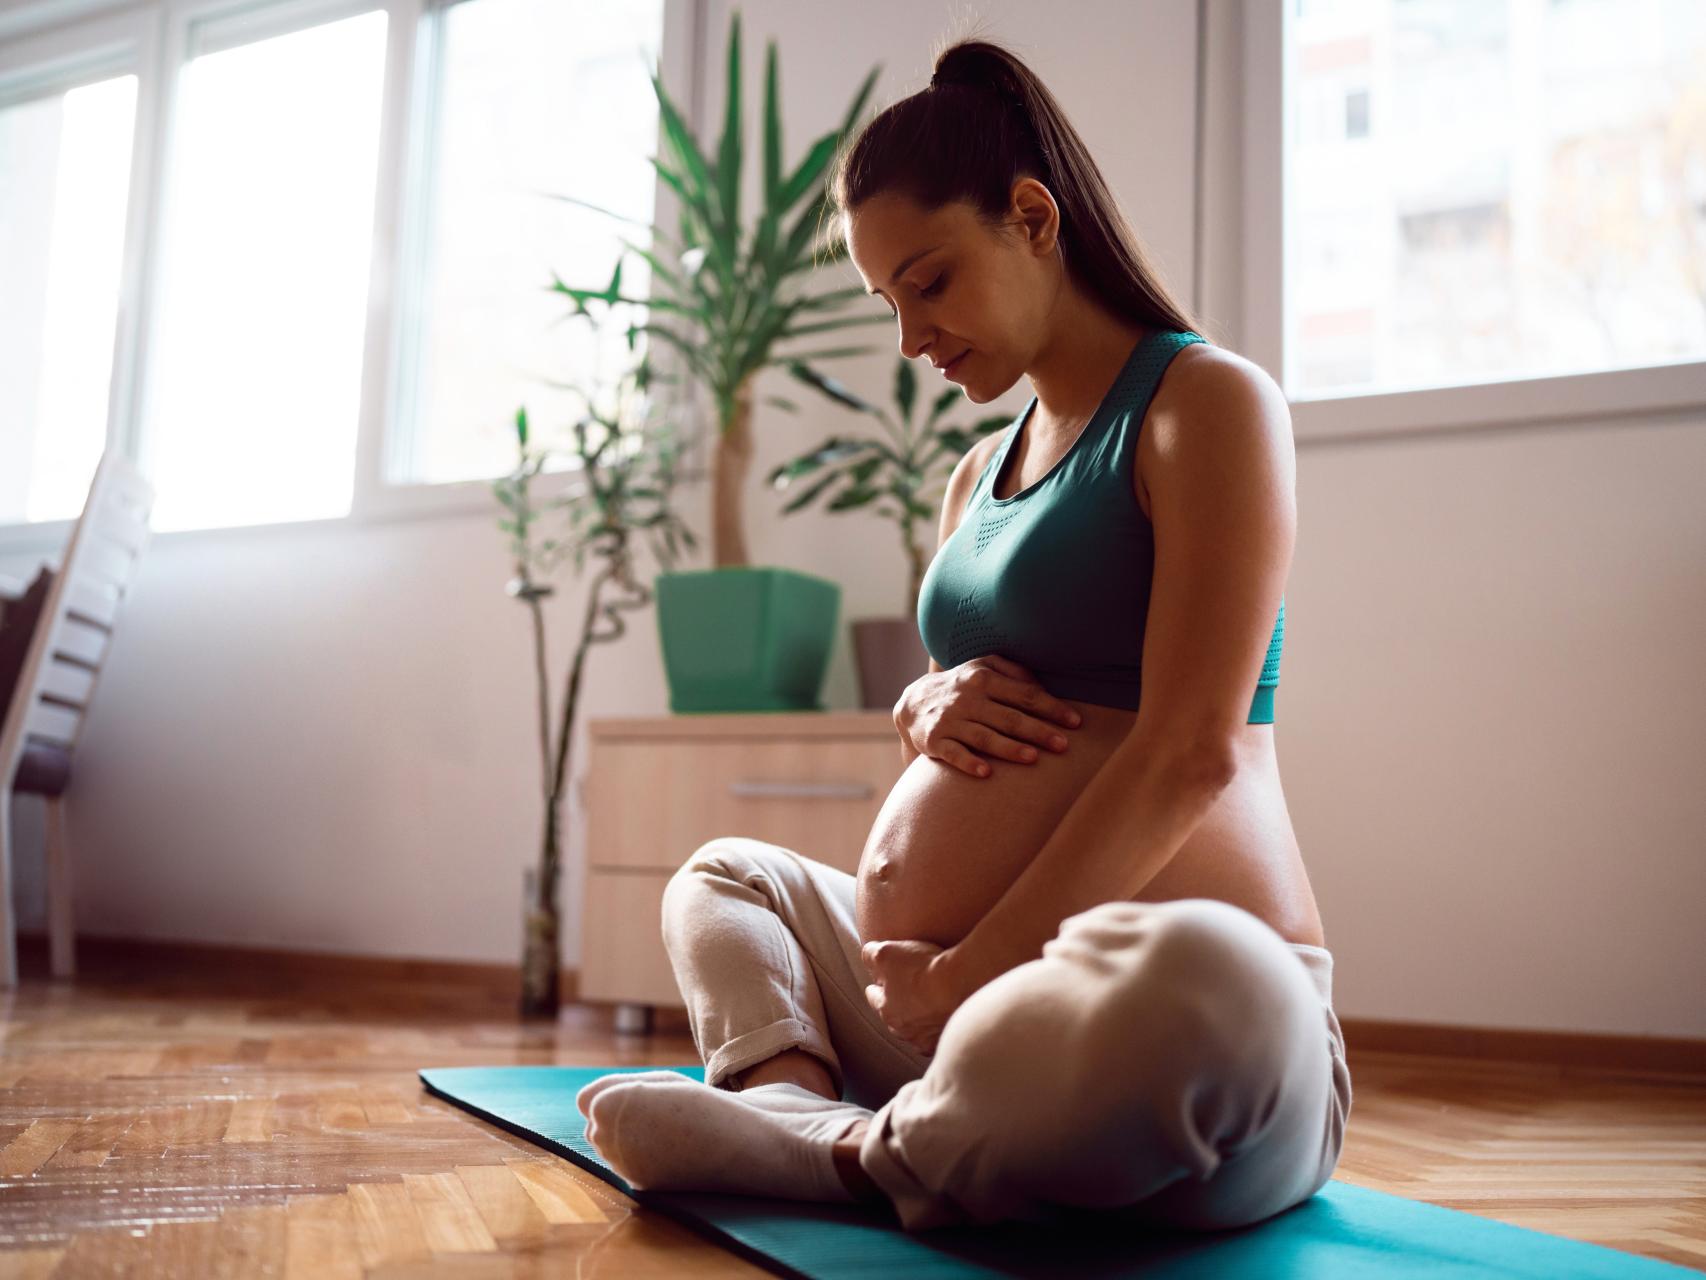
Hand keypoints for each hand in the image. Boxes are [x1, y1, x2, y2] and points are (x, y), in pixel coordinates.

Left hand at [861, 938, 966, 1056]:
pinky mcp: (949, 1040)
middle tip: (905, 993)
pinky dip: (940, 1029)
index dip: (877, 986)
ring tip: (928, 1007)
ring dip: (919, 1019)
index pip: (874, 997)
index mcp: (886, 1009)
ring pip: (917, 1031)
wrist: (962, 984)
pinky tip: (946, 1019)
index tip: (879, 982)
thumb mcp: (886, 953)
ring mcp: (927, 1039)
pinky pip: (939, 1037)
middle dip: (897, 1005)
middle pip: (895, 1017)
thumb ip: (871, 955)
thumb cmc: (923, 968)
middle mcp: (904, 1030)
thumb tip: (867, 955)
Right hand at [894, 655, 1082, 778]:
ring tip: (1033, 758)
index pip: (1025, 694)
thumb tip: (1043, 686)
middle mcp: (967, 698)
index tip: (1075, 722)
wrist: (912, 704)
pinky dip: (969, 763)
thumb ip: (1013, 672)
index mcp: (983, 678)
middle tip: (1063, 745)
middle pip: (1009, 717)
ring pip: (984, 736)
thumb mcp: (982, 668)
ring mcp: (949, 720)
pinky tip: (986, 773)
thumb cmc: (961, 687)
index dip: (1052, 708)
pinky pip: (953, 754)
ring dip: (1009, 748)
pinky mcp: (933, 741)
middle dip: (1038, 731)